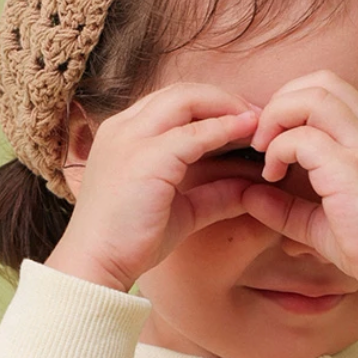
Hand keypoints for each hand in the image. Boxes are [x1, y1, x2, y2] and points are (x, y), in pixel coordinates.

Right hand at [46, 83, 261, 291]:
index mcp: (124, 134)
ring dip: (228, 107)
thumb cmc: (131, 242)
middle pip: (182, 92)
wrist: (96, 265)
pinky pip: (194, 133)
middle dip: (224, 99)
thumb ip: (213, 195)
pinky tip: (249, 135)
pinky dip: (225, 129)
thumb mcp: (181, 211)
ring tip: (260, 121)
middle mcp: (124, 127)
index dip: (212, 106)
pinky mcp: (146, 157)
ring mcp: (131, 138)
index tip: (246, 121)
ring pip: (187, 100)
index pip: (172, 102)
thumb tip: (249, 189)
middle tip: (261, 116)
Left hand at [243, 72, 357, 323]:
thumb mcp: (319, 223)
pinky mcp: (352, 168)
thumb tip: (249, 196)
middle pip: (319, 81)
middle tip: (263, 141)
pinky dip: (278, 150)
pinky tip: (273, 176)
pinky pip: (302, 138)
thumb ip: (285, 208)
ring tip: (265, 153)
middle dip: (280, 102)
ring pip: (311, 97)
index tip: (273, 139)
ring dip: (277, 118)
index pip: (328, 88)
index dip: (291, 102)